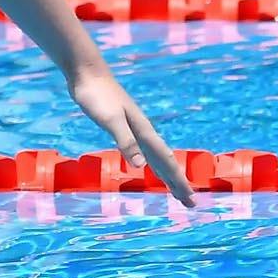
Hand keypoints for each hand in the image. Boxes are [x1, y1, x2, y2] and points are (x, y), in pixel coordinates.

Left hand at [71, 72, 195, 205]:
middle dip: (178, 183)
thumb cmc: (96, 95)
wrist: (87, 74)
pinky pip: (144, 150)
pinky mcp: (123, 126)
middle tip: (190, 203)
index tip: (190, 199)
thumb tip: (140, 166)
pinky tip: (149, 165)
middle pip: (165, 162)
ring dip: (167, 175)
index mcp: (143, 131)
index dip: (178, 181)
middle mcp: (143, 131)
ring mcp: (134, 128)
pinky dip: (151, 162)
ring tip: (177, 190)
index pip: (165, 161)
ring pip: (156, 157)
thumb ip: (125, 140)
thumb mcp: (109, 120)